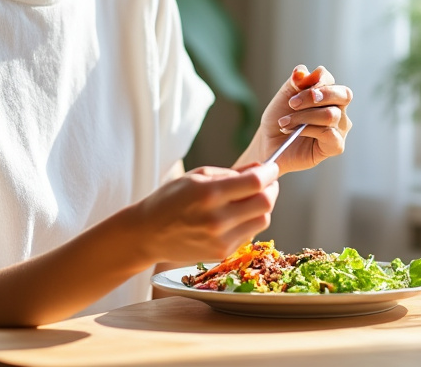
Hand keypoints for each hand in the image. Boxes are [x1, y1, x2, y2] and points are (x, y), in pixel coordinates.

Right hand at [134, 162, 279, 262]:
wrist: (148, 233)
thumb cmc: (171, 199)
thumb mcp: (198, 175)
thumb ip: (232, 172)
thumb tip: (261, 168)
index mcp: (209, 193)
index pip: (255, 182)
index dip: (270, 172)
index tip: (272, 167)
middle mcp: (217, 218)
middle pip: (265, 203)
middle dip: (271, 189)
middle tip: (267, 183)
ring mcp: (221, 239)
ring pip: (262, 221)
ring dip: (262, 207)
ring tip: (250, 199)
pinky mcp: (222, 253)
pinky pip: (249, 234)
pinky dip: (249, 222)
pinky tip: (236, 216)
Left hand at [242, 65, 352, 174]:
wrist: (270, 143)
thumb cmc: (280, 118)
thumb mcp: (284, 95)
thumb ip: (296, 81)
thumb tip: (302, 72)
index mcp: (327, 93)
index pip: (329, 79)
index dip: (314, 80)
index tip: (295, 85)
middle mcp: (339, 109)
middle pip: (343, 94)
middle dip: (314, 96)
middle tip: (292, 103)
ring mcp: (340, 127)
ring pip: (331, 115)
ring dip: (303, 117)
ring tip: (284, 122)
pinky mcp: (336, 145)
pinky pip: (329, 134)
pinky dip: (308, 131)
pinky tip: (295, 132)